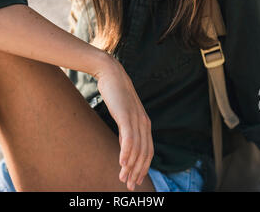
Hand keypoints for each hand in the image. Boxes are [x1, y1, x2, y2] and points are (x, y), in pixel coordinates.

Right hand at [93, 57, 153, 190]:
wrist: (111, 73)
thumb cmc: (116, 93)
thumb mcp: (123, 113)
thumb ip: (127, 128)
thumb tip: (125, 143)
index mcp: (144, 123)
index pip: (148, 151)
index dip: (143, 167)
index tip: (135, 180)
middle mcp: (143, 122)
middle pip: (144, 153)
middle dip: (138, 172)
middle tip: (131, 186)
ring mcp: (136, 118)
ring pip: (137, 148)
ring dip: (130, 166)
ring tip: (123, 178)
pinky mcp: (126, 115)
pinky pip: (129, 138)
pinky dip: (126, 152)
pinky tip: (122, 163)